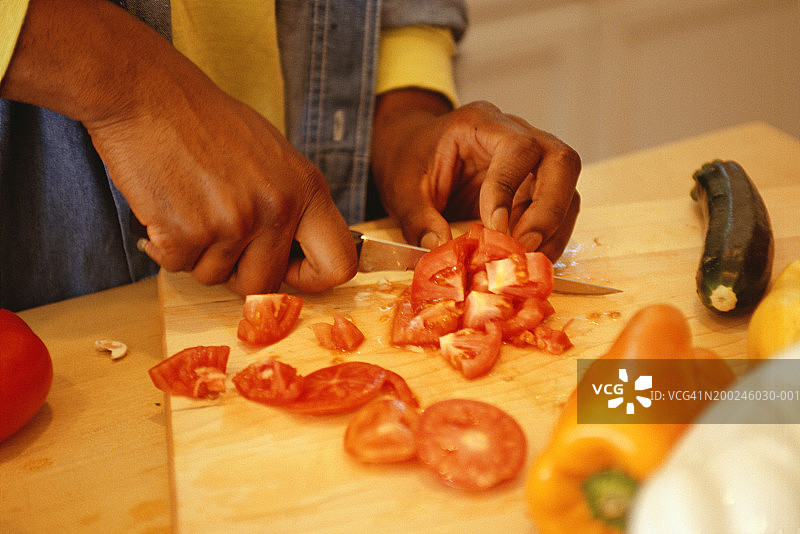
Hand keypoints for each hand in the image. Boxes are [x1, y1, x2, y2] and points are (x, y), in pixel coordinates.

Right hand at [3, 0, 356, 294]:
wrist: (147, 95)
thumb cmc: (207, 122)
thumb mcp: (273, 156)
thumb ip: (292, 202)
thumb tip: (299, 255)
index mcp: (307, 188)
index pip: (339, 264)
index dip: (312, 279)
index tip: (286, 270)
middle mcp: (278, 208)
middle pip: (265, 283)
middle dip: (237, 272)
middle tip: (217, 237)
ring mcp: (233, 222)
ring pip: (214, 277)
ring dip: (197, 255)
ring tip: (189, 206)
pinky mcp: (186, 233)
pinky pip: (177, 266)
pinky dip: (164, 246)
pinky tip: (164, 207)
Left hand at [371, 91, 579, 260]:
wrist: (411, 149)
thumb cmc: (409, 159)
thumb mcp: (402, 188)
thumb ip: (418, 219)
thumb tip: (439, 251)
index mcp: (481, 123)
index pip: (517, 148)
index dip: (510, 188)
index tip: (494, 226)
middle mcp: (517, 135)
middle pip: (561, 161)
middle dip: (549, 209)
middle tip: (524, 246)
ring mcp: (532, 160)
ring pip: (568, 188)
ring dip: (553, 229)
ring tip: (525, 259)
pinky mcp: (534, 186)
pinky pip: (558, 210)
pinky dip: (548, 236)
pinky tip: (525, 255)